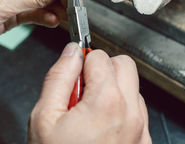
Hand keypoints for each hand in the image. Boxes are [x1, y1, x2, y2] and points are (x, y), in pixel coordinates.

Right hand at [28, 43, 151, 143]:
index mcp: (107, 103)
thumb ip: (58, 77)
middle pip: (124, 65)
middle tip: (81, 91)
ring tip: (88, 114)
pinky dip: (120, 111)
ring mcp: (140, 131)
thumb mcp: (44, 117)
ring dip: (112, 91)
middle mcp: (130, 115)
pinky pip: (137, 113)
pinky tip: (100, 128)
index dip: (81, 63)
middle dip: (102, 69)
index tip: (72, 78)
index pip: (99, 56)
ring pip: (132, 88)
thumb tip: (71, 52)